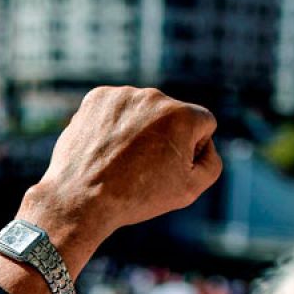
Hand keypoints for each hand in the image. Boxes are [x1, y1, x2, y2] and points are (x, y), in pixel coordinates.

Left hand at [20, 86, 220, 267]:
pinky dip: (113, 126)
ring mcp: (123, 94)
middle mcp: (155, 97)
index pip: (203, 123)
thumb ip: (211, 162)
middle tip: (142, 168)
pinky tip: (105, 148)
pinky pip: (116, 108)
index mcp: (183, 115)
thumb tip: (205, 145)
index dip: (192, 149)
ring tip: (121, 160)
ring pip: (142, 111)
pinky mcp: (97, 98)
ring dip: (138, 130)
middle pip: (172, 115)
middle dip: (164, 137)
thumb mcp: (190, 189)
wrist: (82, 198)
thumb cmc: (138, 197)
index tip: (170, 167)